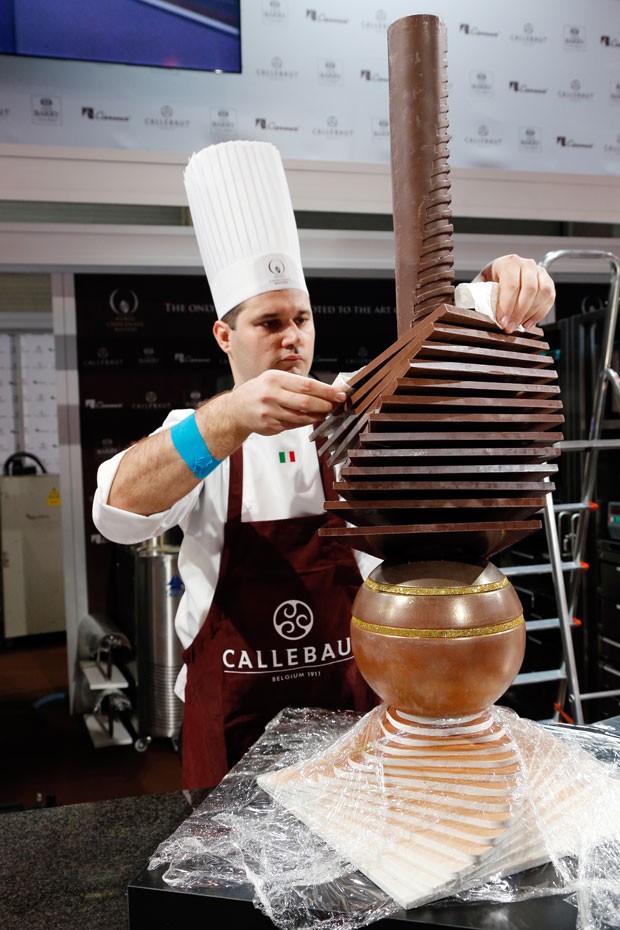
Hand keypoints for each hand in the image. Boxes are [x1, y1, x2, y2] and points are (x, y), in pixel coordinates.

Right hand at [202, 370, 346, 456]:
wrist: (236, 409)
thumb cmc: (260, 391)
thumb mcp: (274, 379)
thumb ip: (297, 384)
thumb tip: (325, 390)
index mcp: (275, 379)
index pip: (307, 385)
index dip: (326, 391)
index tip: (339, 394)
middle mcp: (271, 394)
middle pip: (306, 402)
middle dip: (325, 405)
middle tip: (335, 405)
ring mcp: (270, 412)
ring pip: (301, 416)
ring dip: (317, 416)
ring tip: (326, 412)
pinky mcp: (270, 426)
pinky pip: (294, 425)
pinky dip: (305, 422)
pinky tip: (311, 418)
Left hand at [479, 253, 555, 333]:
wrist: (502, 273)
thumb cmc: (491, 280)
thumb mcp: (481, 285)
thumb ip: (480, 296)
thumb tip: (478, 313)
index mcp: (508, 263)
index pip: (511, 284)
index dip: (507, 305)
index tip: (502, 321)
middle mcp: (526, 264)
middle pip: (529, 289)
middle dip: (519, 312)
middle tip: (509, 327)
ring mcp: (539, 271)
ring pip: (542, 292)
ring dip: (531, 313)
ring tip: (519, 325)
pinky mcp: (547, 281)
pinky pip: (550, 297)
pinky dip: (540, 313)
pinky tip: (528, 323)